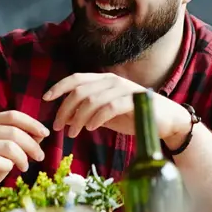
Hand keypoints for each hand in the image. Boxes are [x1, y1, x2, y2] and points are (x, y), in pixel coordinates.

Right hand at [0, 111, 49, 209]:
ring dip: (22, 158)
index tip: (45, 133)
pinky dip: (9, 166)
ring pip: (8, 146)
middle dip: (32, 145)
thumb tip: (40, 134)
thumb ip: (19, 142)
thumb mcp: (3, 152)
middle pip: (13, 131)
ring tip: (24, 167)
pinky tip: (9, 170)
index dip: (31, 123)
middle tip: (40, 157)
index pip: (11, 116)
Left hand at [43, 73, 188, 144]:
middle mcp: (112, 81)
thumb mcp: (103, 114)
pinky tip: (89, 128)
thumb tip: (62, 118)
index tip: (46, 99)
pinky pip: (108, 108)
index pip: (75, 79)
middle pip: (79, 91)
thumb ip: (85, 112)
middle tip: (57, 126)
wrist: (165, 121)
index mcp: (103, 80)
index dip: (58, 87)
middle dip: (64, 109)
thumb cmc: (132, 116)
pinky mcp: (134, 101)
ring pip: (91, 101)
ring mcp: (123, 90)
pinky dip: (95, 119)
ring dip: (77, 118)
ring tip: (72, 133)